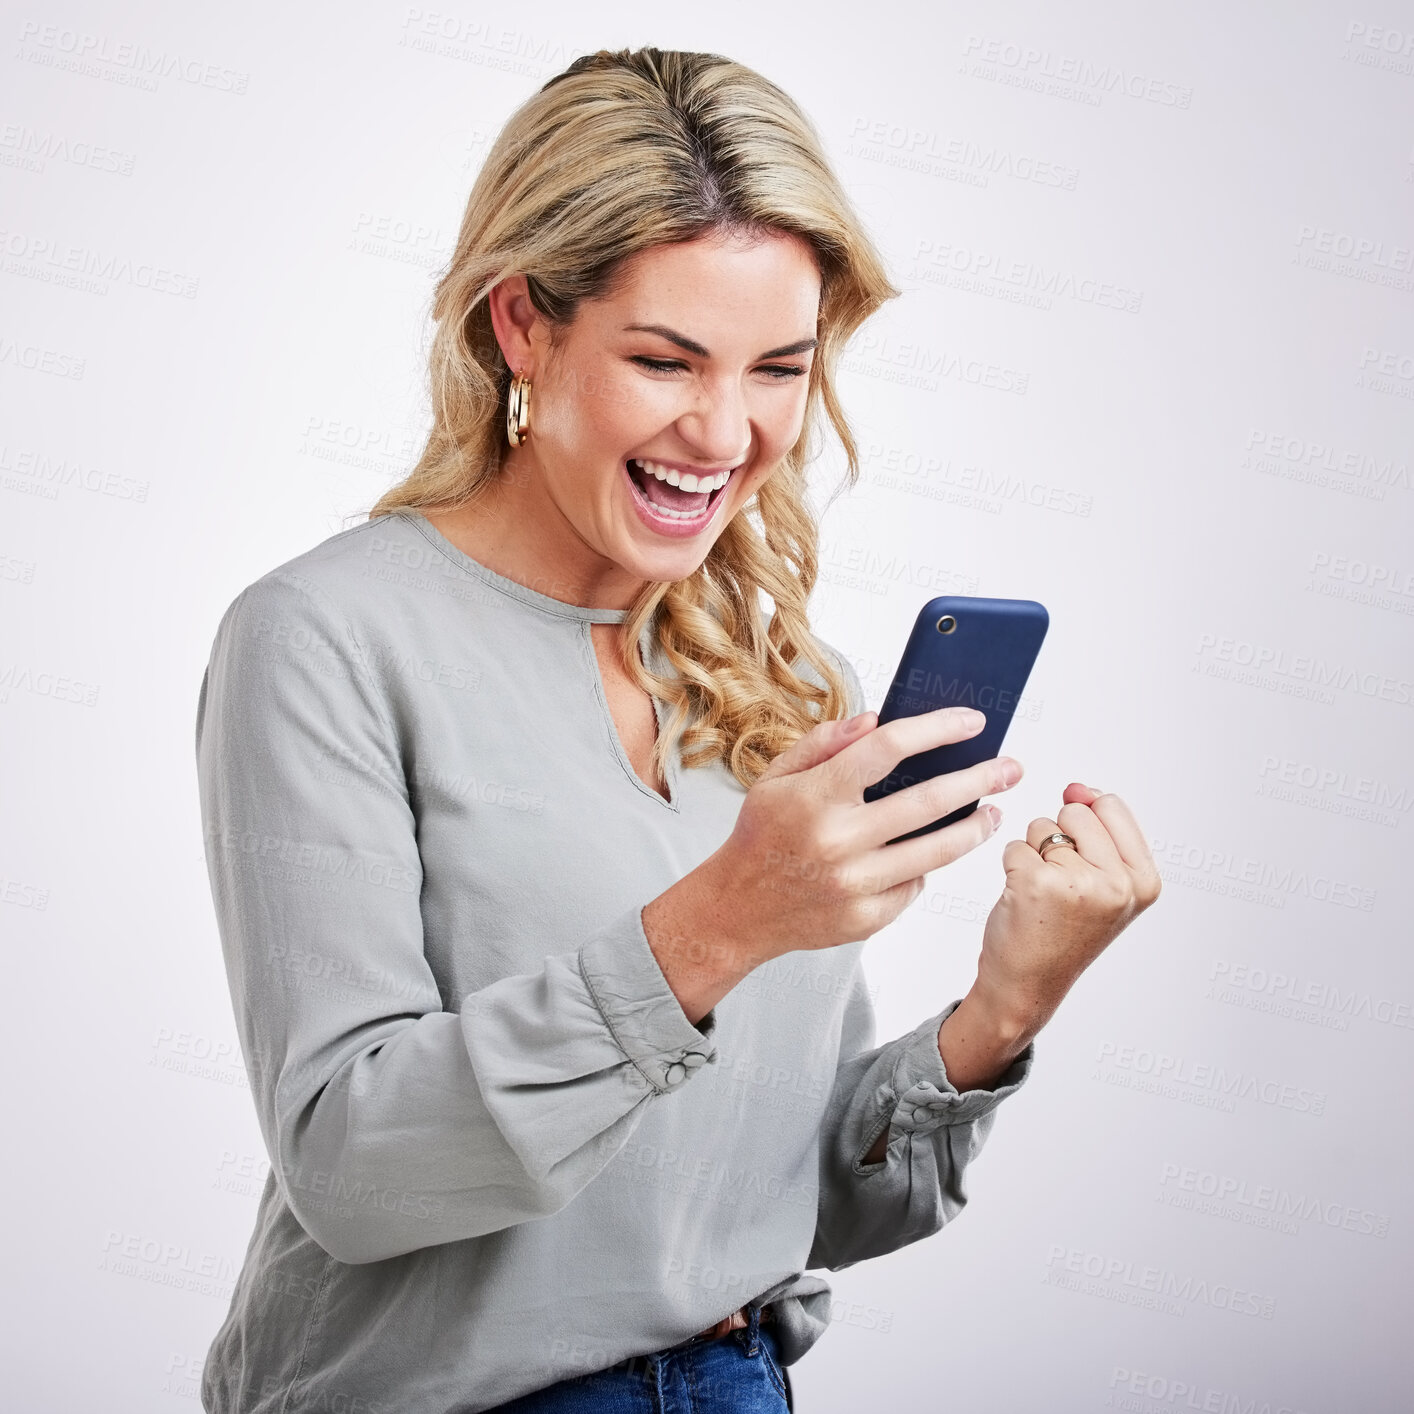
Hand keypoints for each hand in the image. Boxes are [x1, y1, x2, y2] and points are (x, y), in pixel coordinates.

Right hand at [692, 705, 1025, 968]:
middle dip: (980, 779)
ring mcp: (856, 883)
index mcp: (815, 796)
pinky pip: (915, 885)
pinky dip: (927, 866)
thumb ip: (825, 742)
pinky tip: (930, 853)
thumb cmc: (761, 836)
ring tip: (993, 812)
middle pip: (929, 801)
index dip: (937, 729)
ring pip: (938, 850)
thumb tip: (877, 719)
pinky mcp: (867, 917)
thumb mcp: (776, 776)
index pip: (888, 749)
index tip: (971, 722)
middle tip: (1009, 768)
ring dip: (975, 828)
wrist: (737, 910)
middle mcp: (839, 840)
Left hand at [969, 783, 1162, 1038]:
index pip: (1111, 806)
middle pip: (1075, 812)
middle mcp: (1117, 883)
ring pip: (1042, 827)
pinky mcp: (1035, 882)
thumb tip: (1078, 789)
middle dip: (1059, 840)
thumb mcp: (1105, 886)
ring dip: (1035, 855)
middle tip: (1061, 887)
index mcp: (1144, 880)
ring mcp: (1078, 882)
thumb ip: (1102, 832)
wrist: (1027, 985)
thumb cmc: (1063, 934)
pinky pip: (1015, 846)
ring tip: (1044, 896)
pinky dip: (1012, 868)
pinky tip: (1023, 902)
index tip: (1083, 862)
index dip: (1086, 824)